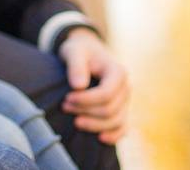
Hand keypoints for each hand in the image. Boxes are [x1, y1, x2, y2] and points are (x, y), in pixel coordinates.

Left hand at [59, 27, 129, 143]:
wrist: (86, 53)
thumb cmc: (80, 52)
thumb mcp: (74, 52)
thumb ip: (76, 66)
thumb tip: (79, 86)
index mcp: (118, 72)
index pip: (106, 94)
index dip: (86, 100)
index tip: (66, 99)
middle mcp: (125, 88)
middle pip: (110, 110)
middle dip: (86, 112)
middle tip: (64, 106)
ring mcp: (125, 101)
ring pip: (115, 122)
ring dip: (94, 125)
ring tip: (74, 120)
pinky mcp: (121, 111)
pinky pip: (123, 128)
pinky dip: (114, 135)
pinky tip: (100, 138)